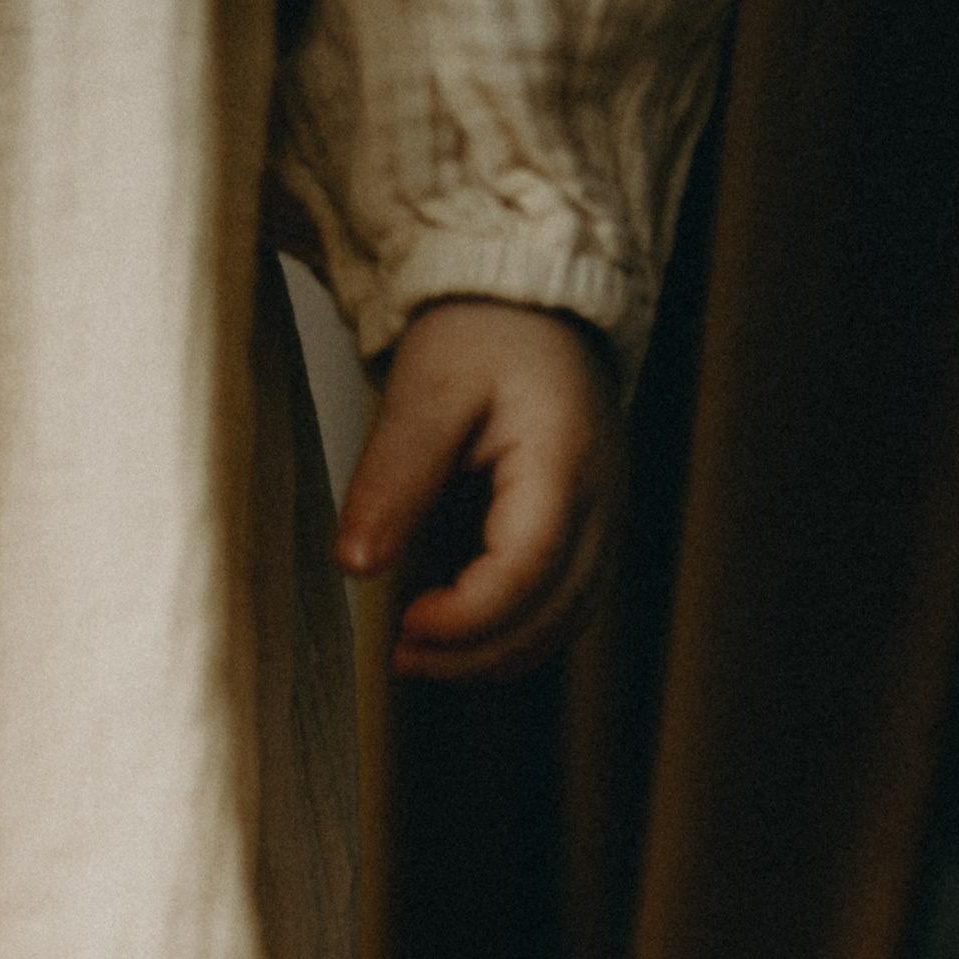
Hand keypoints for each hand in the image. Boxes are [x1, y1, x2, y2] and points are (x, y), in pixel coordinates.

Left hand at [335, 299, 620, 683]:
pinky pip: (566, 608)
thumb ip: (393, 476)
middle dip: (475, 654)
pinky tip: (459, 639)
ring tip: (421, 655)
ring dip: (495, 656)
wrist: (531, 302)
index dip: (466, 616)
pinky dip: (515, 637)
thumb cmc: (483, 333)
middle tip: (401, 656)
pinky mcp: (591, 530)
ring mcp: (605, 518)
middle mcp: (600, 498)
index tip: (404, 623)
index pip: (526, 569)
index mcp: (563, 459)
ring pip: (566, 622)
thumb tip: (354, 564)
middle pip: (554, 613)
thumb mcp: (425, 389)